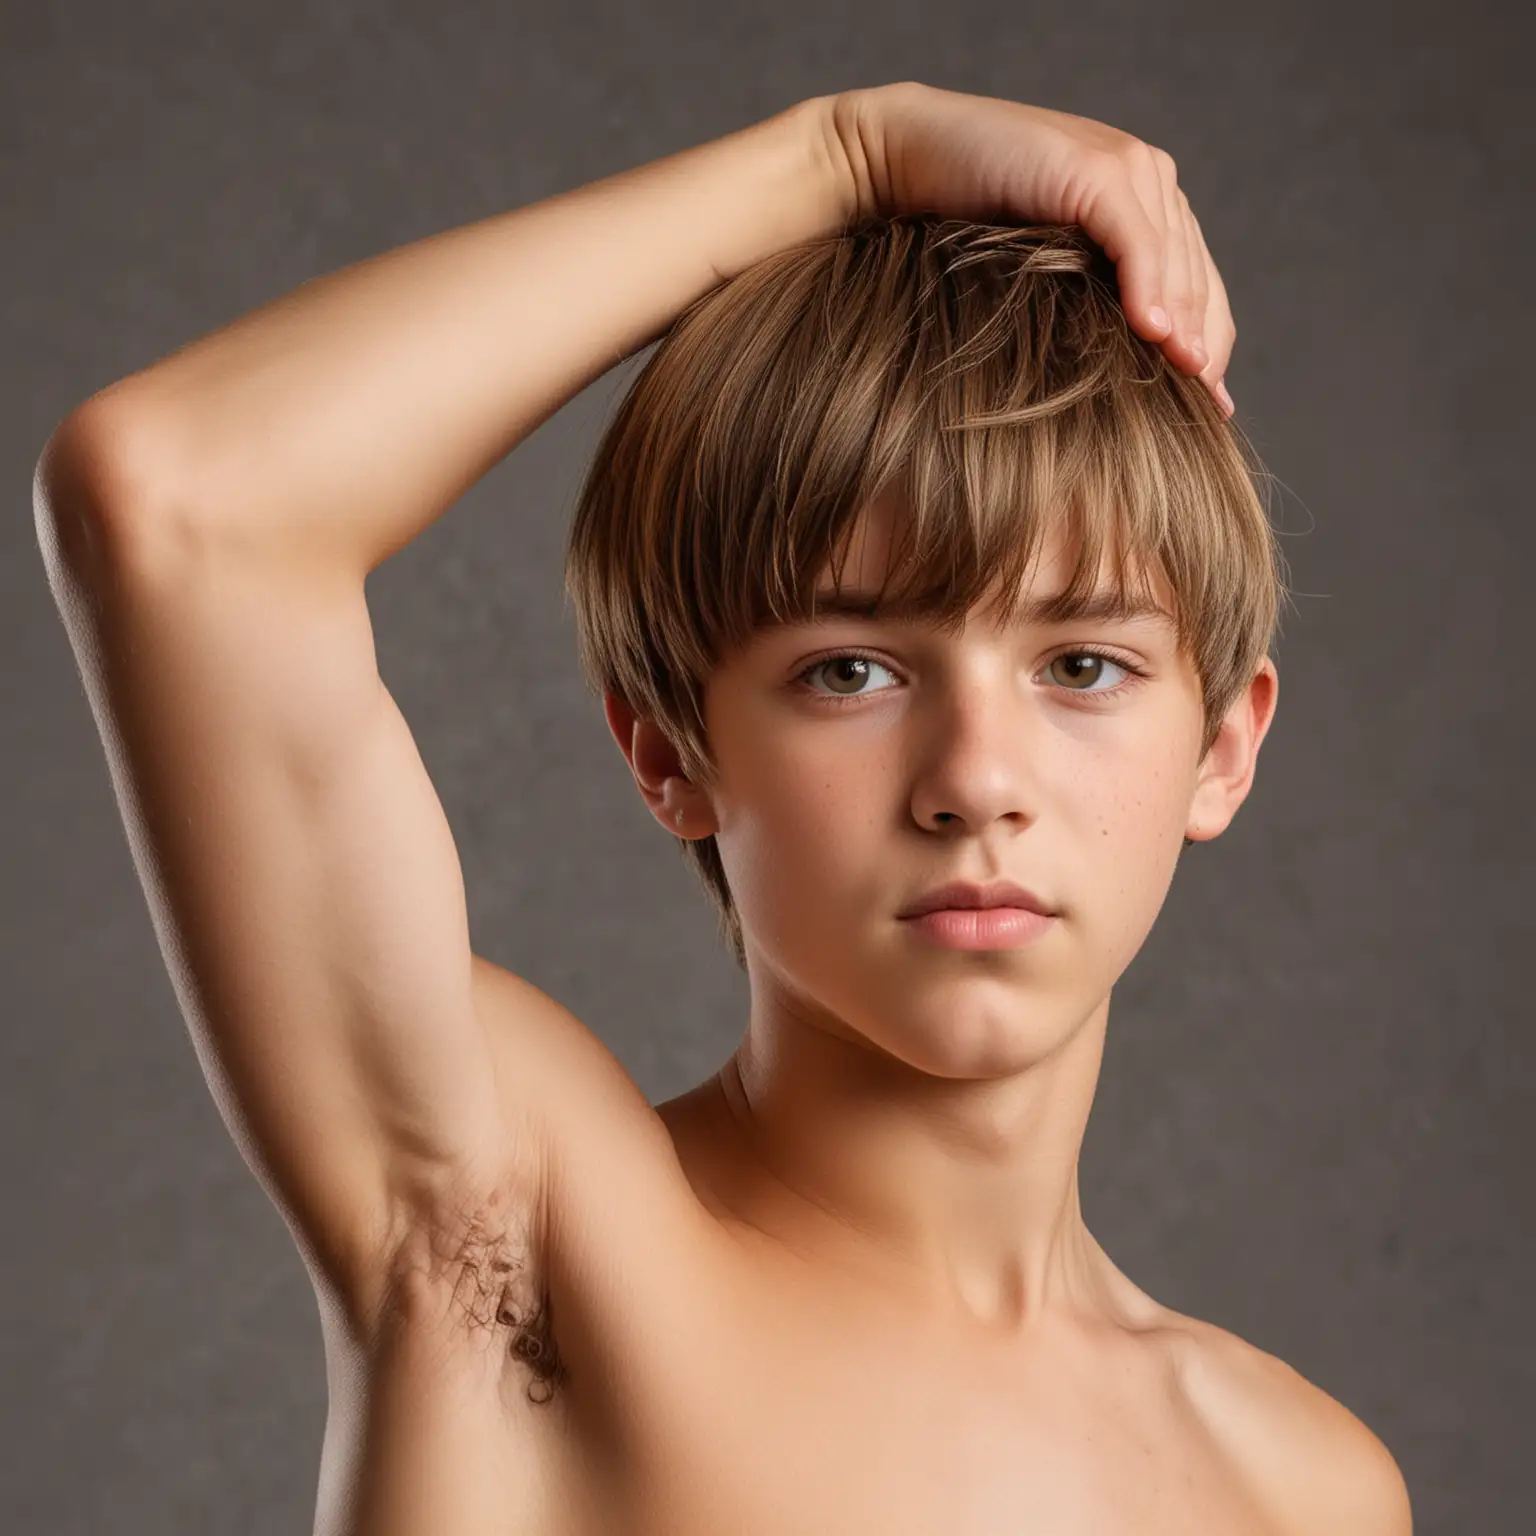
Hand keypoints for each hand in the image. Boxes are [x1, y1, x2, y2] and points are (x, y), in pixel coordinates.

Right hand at [828, 82, 1235, 415]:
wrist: (906, 158)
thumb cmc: (959, 221)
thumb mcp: (1038, 267)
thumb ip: (1086, 293)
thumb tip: (1120, 361)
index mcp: (1144, 200)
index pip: (1196, 281)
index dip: (1209, 342)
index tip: (1212, 408)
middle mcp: (1148, 179)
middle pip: (1196, 277)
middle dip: (1204, 345)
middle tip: (1207, 413)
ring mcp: (1127, 170)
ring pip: (1175, 262)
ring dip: (1184, 326)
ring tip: (1190, 385)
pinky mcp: (1095, 172)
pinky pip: (1135, 241)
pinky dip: (1147, 289)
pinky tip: (1154, 335)